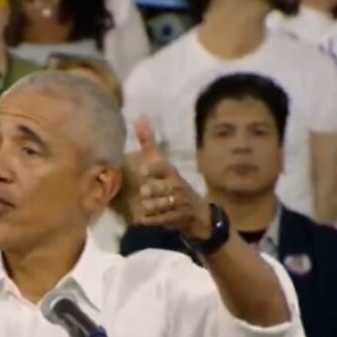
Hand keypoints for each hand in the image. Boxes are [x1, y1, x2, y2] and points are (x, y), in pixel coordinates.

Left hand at [133, 116, 213, 239]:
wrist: (196, 214)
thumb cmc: (173, 184)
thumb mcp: (162, 163)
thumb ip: (148, 143)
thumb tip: (139, 117)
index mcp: (171, 171)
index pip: (162, 166)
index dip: (152, 168)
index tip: (143, 170)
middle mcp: (175, 186)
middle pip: (152, 188)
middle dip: (148, 192)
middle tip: (146, 192)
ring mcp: (177, 204)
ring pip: (152, 205)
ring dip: (147, 206)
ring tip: (149, 205)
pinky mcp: (175, 219)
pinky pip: (153, 220)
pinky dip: (149, 219)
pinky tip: (150, 217)